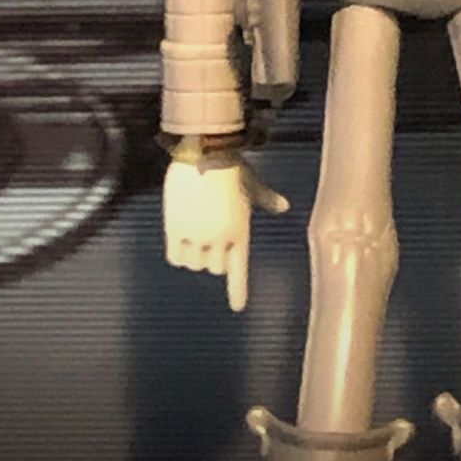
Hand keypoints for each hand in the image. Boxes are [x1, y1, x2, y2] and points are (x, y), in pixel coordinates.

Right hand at [163, 149, 288, 312]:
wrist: (204, 153)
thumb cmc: (232, 167)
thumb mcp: (253, 185)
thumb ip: (267, 199)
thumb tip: (284, 206)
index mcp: (240, 232)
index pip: (239, 271)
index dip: (238, 291)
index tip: (237, 307)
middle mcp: (219, 239)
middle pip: (215, 267)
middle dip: (214, 257)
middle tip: (211, 239)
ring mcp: (196, 236)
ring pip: (194, 263)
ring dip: (195, 254)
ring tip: (195, 233)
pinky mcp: (175, 229)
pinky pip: (176, 257)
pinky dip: (179, 253)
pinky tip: (180, 239)